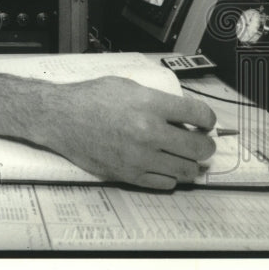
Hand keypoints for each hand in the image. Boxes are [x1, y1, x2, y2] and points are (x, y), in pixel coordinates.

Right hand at [42, 77, 217, 189]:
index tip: (205, 122)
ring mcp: (139, 157)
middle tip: (200, 141)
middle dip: (205, 144)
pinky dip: (170, 176)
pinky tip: (163, 164)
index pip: (200, 115)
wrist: (60, 118)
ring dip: (190, 163)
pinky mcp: (129, 175)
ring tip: (183, 156)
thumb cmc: (89, 98)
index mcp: (150, 105)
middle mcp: (148, 132)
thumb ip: (158, 100)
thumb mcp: (127, 86)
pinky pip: (165, 183)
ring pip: (186, 170)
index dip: (208, 119)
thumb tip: (184, 115)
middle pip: (200, 147)